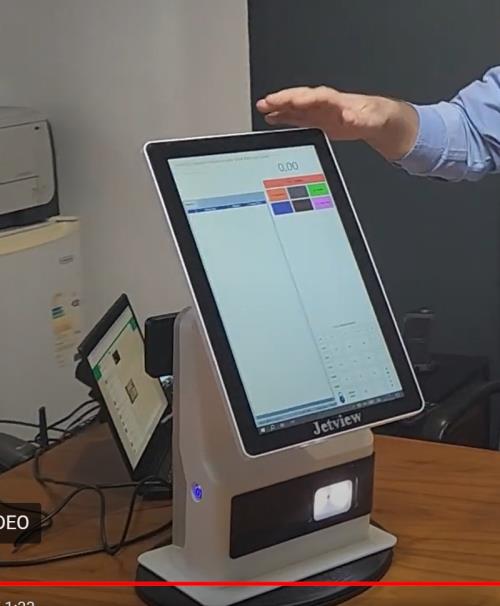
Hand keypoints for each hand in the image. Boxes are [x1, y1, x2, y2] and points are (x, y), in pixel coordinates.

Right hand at [256, 86, 417, 160]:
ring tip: (262, 108)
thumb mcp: (371, 120)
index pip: (316, 96)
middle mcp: (325, 103)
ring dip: (278, 106)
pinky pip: (296, 116)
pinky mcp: (317, 119)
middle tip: (266, 101)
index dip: (301, 99)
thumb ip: (359, 119)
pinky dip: (283, 116)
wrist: (379, 121)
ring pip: (295, 105)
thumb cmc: (375, 117)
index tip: (288, 101)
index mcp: (337, 101)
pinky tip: (271, 117)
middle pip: (301, 98)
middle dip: (283, 99)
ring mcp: (319, 111)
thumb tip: (348, 117)